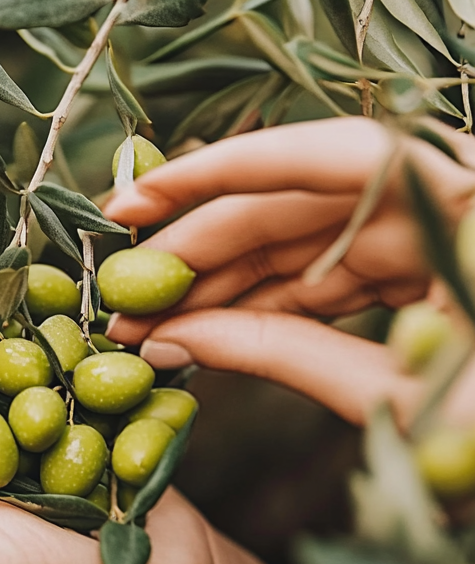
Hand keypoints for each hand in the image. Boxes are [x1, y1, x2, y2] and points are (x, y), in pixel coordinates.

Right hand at [104, 117, 474, 425]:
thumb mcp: (411, 404)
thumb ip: (286, 356)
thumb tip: (170, 340)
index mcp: (468, 205)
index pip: (325, 158)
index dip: (215, 175)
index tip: (133, 202)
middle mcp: (454, 201)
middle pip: (302, 204)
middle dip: (205, 249)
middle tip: (123, 292)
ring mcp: (447, 234)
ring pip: (312, 241)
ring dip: (230, 282)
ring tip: (154, 322)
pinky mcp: (439, 272)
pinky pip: (340, 275)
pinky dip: (276, 302)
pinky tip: (216, 328)